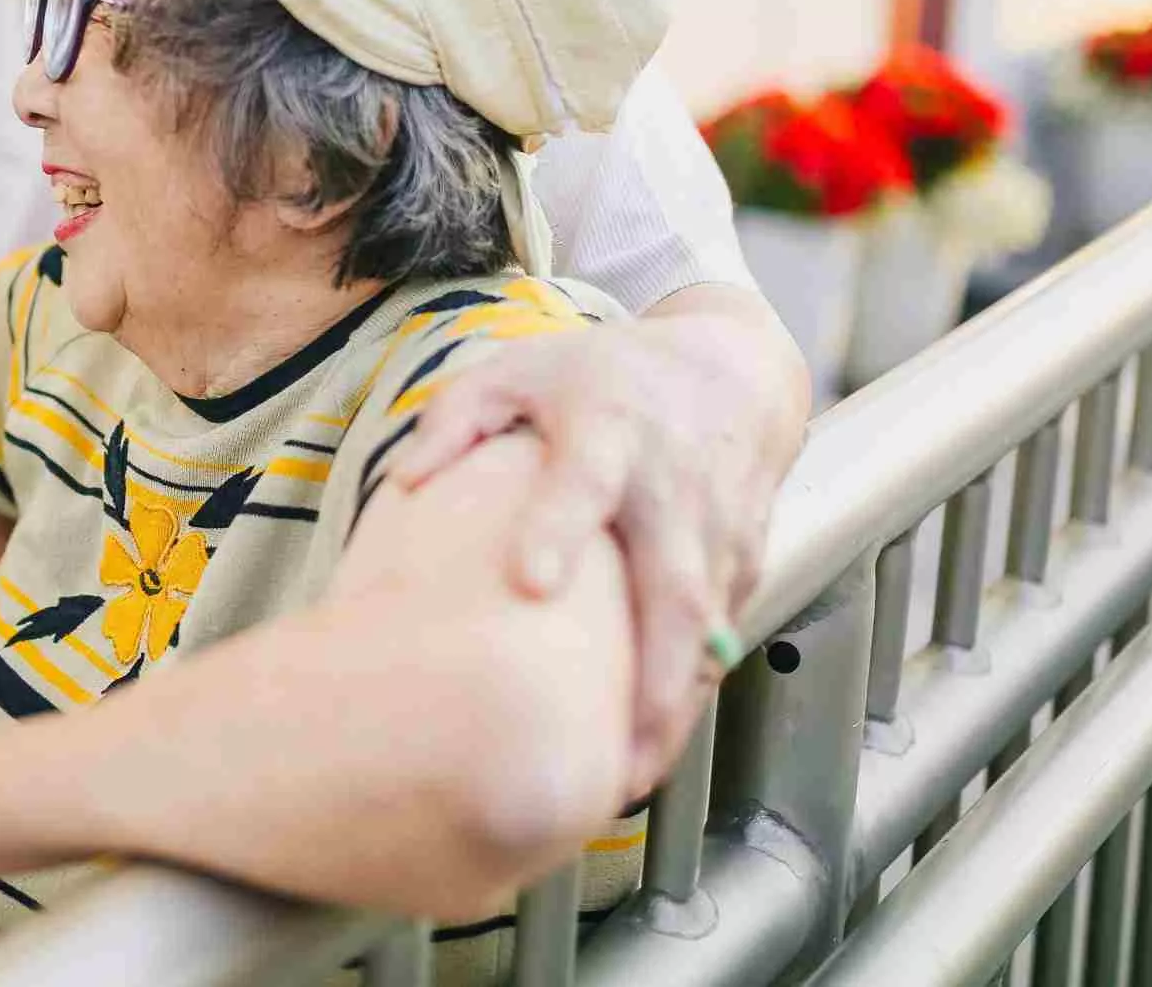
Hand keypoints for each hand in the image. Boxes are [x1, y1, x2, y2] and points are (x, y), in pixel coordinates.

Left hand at [388, 287, 806, 791]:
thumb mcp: (521, 370)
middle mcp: (673, 487)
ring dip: (674, 707)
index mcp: (609, 430)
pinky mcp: (747, 563)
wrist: (733, 369)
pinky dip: (694, 694)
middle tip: (611, 755)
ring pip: (708, 632)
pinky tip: (655, 745)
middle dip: (650, 674)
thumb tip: (404, 484)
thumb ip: (455, 419)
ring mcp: (719, 531)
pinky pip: (723, 639)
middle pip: (673, 586)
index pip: (585, 482)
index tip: (533, 583)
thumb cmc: (606, 377)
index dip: (559, 528)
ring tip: (627, 781)